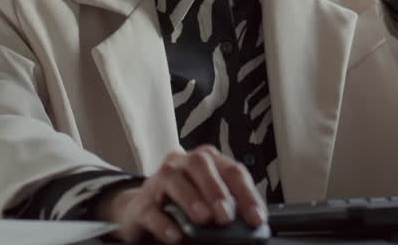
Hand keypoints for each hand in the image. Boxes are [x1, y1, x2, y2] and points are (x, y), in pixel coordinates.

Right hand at [96, 146, 265, 242]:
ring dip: (191, 199)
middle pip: (200, 164)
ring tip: (204, 219)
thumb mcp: (208, 201)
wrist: (143, 211)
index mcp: (205, 162)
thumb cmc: (182, 204)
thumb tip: (251, 226)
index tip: (257, 219)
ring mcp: (158, 181)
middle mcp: (181, 164)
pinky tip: (176, 235)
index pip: (231, 170)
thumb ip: (227, 207)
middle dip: (215, 189)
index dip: (246, 194)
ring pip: (173, 179)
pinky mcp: (141, 204)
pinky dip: (164, 223)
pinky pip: (151, 209)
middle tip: (226, 215)